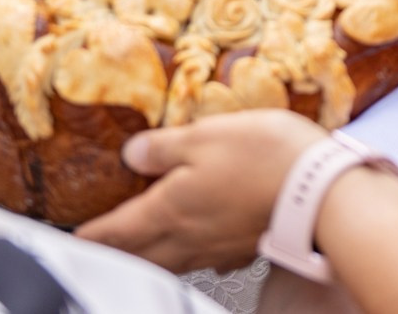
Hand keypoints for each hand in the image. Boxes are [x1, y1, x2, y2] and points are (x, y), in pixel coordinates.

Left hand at [76, 109, 330, 273]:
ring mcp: (218, 248)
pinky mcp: (245, 249)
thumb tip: (132, 154)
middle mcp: (188, 237)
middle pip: (140, 255)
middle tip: (100, 250)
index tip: (75, 237)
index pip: (116, 229)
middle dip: (116, 254)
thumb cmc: (265, 157)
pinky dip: (193, 257)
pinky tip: (201, 251)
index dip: (92, 234)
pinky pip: (208, 261)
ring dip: (150, 259)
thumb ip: (163, 146)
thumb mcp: (205, 135)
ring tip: (141, 253)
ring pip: (172, 262)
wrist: (321, 190)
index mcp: (169, 210)